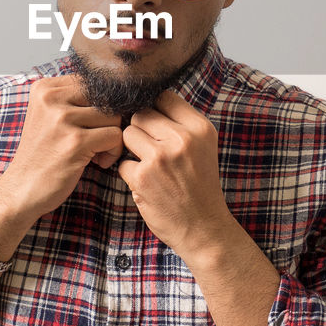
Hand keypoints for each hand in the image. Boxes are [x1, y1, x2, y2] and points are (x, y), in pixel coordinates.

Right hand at [0, 75, 122, 221]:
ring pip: (114, 117)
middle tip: (96, 141)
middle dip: (108, 121)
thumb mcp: (49, 116)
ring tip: (95, 152)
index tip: (89, 126)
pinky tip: (97, 161)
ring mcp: (62, 119)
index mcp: (44, 88)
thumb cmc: (43, 154)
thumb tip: (118, 91)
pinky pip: (115, 136)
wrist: (21, 190)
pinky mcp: (75, 142)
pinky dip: (113, 152)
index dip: (101, 106)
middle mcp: (51, 98)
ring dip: (111, 138)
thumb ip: (74, 99)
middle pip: (106, 97)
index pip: (94, 83)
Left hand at [118, 90, 232, 259]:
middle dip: (140, 129)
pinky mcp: (143, 177)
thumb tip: (149, 101)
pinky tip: (146, 184)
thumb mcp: (203, 147)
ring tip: (149, 165)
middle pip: (141, 114)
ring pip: (127, 133)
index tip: (155, 124)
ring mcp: (161, 157)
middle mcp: (182, 139)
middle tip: (150, 149)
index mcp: (200, 128)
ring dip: (132, 149)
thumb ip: (181, 124)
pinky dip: (129, 173)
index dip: (155, 109)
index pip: (164, 96)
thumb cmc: (200, 186)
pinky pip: (122, 162)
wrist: (204, 228)